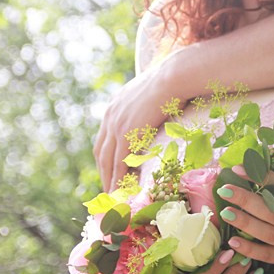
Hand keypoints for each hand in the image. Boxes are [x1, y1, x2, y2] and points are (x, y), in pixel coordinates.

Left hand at [94, 62, 179, 190]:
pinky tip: (120, 191)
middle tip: (109, 189)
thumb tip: (156, 112)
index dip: (106, 157)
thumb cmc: (171, 83)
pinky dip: (117, 179)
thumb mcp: (151, 94)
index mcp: (114, 106)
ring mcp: (116, 125)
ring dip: (108, 180)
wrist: (173, 77)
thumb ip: (145, 107)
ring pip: (107, 160)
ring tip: (113, 197)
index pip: (105, 138)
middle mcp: (110, 116)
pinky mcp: (126, 134)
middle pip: (101, 152)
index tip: (110, 171)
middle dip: (104, 172)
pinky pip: (118, 162)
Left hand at [219, 157, 273, 266]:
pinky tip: (232, 242)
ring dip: (245, 224)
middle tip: (224, 189)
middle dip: (246, 200)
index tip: (238, 170)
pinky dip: (250, 251)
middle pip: (272, 212)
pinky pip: (268, 257)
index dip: (260, 178)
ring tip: (225, 212)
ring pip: (268, 234)